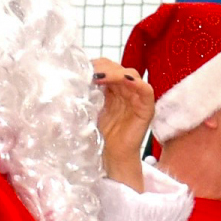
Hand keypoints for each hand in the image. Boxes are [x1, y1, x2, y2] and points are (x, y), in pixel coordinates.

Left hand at [94, 58, 154, 189]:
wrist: (111, 156)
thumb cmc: (101, 135)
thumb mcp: (90, 109)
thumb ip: (88, 92)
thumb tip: (73, 76)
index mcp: (113, 88)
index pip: (107, 68)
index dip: (96, 65)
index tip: (81, 67)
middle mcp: (126, 90)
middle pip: (118, 68)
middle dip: (103, 67)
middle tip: (89, 72)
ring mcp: (138, 97)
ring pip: (130, 75)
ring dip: (115, 73)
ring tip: (99, 77)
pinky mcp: (147, 108)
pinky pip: (145, 90)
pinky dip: (136, 83)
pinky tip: (123, 80)